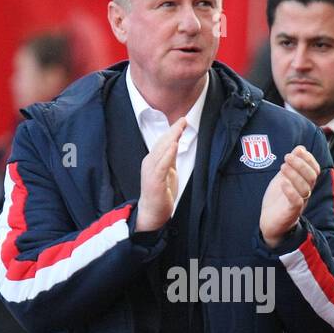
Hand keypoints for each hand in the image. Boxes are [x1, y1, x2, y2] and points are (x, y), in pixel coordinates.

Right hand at [136, 117, 186, 232]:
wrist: (152, 213)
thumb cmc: (161, 193)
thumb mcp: (169, 171)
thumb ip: (170, 158)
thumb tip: (175, 143)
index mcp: (153, 160)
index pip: (163, 141)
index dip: (173, 130)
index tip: (183, 121)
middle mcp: (149, 162)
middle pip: (162, 142)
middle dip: (173, 130)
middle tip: (183, 119)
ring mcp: (151, 171)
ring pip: (161, 150)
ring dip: (171, 138)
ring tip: (179, 127)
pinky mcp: (155, 180)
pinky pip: (162, 165)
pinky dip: (168, 154)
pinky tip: (174, 145)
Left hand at [260, 145, 319, 247]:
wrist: (270, 222)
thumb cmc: (278, 200)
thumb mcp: (284, 178)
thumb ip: (292, 165)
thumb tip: (300, 148)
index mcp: (305, 184)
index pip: (315, 170)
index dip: (309, 159)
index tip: (298, 151)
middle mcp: (305, 193)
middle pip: (311, 177)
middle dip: (300, 164)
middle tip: (287, 157)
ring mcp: (300, 203)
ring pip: (305, 188)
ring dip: (294, 175)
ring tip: (282, 167)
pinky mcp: (291, 212)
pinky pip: (297, 202)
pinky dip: (291, 191)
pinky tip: (282, 183)